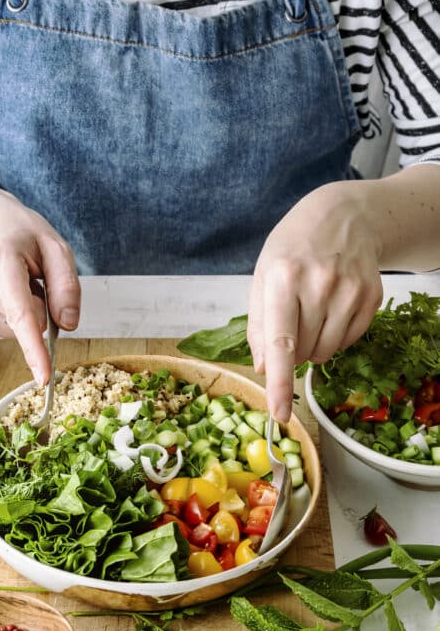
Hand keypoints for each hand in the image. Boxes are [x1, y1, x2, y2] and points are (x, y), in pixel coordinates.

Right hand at [0, 185, 79, 384]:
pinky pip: (8, 328)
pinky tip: (6, 289)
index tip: (42, 375)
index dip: (34, 348)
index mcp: (2, 263)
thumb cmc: (17, 231)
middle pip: (28, 322)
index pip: (21, 313)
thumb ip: (67, 286)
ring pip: (18, 328)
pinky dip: (15, 314)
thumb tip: (68, 325)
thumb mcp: (55, 246)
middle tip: (32, 275)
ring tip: (17, 278)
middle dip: (42, 306)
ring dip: (28, 308)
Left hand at [247, 181, 383, 421]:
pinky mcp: (372, 297)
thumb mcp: (263, 276)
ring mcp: (350, 291)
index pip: (280, 341)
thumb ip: (258, 324)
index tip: (278, 413)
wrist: (344, 217)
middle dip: (292, 350)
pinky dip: (335, 338)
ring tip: (311, 313)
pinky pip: (348, 342)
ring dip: (313, 347)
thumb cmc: (294, 249)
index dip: (279, 382)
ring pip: (326, 353)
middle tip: (292, 320)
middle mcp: (319, 285)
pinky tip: (331, 311)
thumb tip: (264, 368)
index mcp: (283, 278)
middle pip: (302, 352)